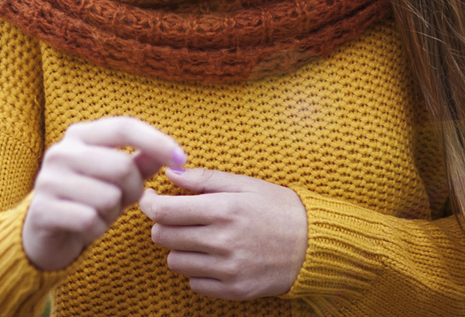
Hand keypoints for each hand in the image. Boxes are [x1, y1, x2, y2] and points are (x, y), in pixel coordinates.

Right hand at [21, 116, 185, 271]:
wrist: (43, 231)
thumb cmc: (87, 198)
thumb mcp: (115, 178)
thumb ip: (140, 162)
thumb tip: (170, 153)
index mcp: (80, 135)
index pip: (123, 127)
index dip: (157, 141)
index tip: (182, 159)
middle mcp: (61, 151)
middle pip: (122, 166)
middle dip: (134, 190)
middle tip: (123, 201)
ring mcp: (48, 179)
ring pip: (108, 197)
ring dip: (112, 213)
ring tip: (100, 212)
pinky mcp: (43, 209)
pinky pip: (90, 220)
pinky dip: (97, 229)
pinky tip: (87, 227)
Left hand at [140, 167, 307, 299]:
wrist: (315, 245)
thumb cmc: (278, 208)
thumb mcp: (244, 184)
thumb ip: (204, 179)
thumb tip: (169, 174)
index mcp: (223, 210)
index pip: (164, 212)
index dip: (149, 203)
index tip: (151, 198)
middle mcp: (223, 242)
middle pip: (163, 237)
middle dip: (163, 224)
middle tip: (177, 217)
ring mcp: (228, 270)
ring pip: (175, 262)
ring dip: (180, 248)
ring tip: (199, 237)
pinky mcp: (234, 290)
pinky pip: (194, 284)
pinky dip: (197, 271)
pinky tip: (213, 257)